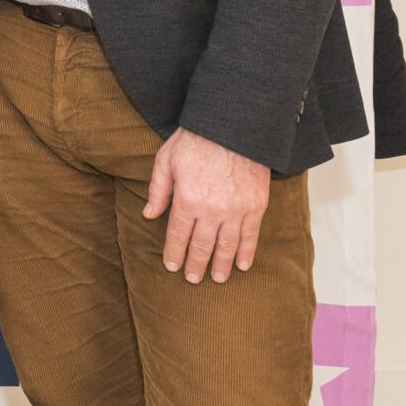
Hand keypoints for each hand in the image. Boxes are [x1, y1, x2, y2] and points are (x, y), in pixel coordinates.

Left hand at [143, 127, 270, 282]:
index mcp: (187, 199)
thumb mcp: (166, 161)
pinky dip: (246, 252)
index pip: (179, 235)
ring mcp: (236, 209)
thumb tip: (149, 215)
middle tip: (193, 279)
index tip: (172, 266)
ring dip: (222, 264)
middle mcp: (212, 210)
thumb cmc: (195, 140)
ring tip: (217, 278)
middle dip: (196, 264)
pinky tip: (242, 265)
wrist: (232, 127)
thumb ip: (158, 191)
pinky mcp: (256, 205)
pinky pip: (251, 235)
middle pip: (202, 245)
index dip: (175, 253)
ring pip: (228, 245)